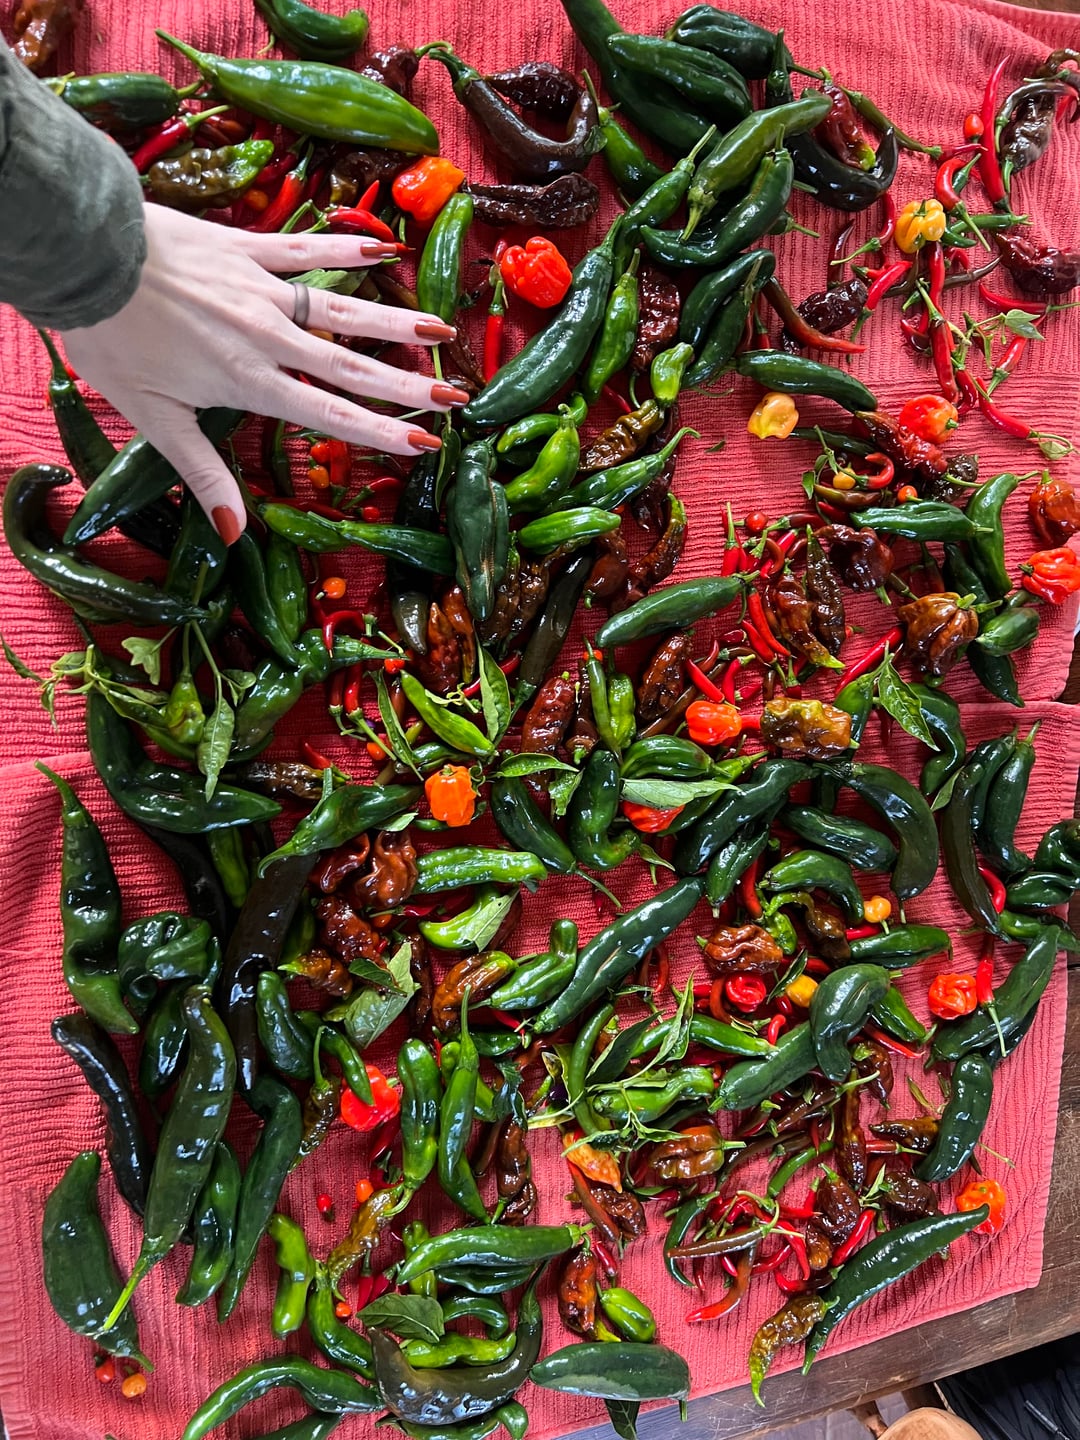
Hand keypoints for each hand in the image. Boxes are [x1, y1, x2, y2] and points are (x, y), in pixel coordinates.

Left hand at [61, 205, 466, 543]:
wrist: (86, 254)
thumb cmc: (113, 339)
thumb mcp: (153, 418)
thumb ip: (203, 472)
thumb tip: (233, 534)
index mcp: (250, 381)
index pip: (330, 413)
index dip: (383, 432)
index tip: (428, 442)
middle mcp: (269, 336)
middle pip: (351, 365)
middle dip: (408, 384)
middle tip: (456, 395)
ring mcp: (263, 289)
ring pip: (342, 309)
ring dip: (395, 320)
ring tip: (441, 329)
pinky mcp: (248, 249)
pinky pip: (307, 250)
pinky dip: (348, 248)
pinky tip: (385, 250)